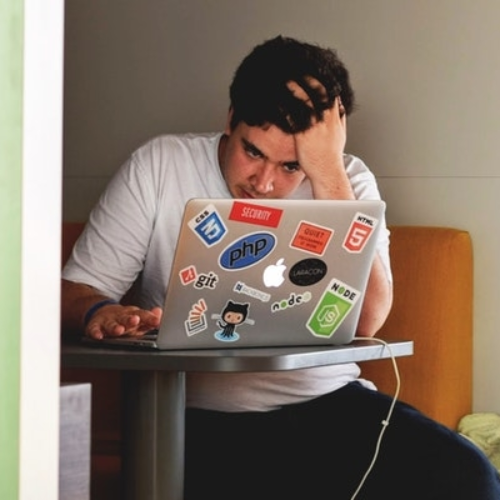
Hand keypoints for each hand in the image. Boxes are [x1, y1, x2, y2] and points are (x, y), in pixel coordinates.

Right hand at [85, 303, 162, 339]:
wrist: (103, 312)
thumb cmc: (125, 319)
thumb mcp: (138, 318)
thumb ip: (149, 318)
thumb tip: (160, 313)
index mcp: (133, 314)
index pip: (142, 315)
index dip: (150, 318)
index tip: (156, 321)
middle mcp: (120, 316)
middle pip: (126, 318)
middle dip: (131, 320)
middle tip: (136, 320)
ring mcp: (108, 320)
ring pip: (111, 324)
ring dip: (115, 327)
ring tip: (119, 330)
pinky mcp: (95, 325)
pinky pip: (94, 329)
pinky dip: (95, 332)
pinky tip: (98, 336)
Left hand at [286, 77, 349, 198]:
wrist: (327, 171)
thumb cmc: (331, 156)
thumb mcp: (340, 134)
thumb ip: (339, 118)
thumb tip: (341, 107)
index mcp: (335, 116)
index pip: (329, 90)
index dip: (320, 78)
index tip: (311, 70)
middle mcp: (326, 118)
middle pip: (317, 89)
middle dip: (306, 77)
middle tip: (295, 68)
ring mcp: (315, 125)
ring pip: (304, 98)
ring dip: (293, 86)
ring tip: (283, 77)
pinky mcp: (303, 134)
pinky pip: (293, 114)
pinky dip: (284, 105)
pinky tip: (276, 99)